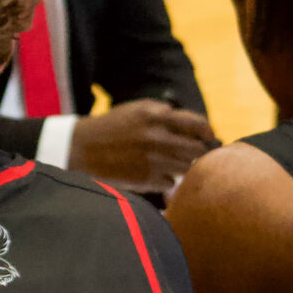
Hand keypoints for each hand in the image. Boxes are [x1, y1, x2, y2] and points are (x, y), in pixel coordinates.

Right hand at [67, 99, 219, 192]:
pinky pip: (171, 182)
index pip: (197, 124)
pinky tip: (155, 174)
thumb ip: (167, 115)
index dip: (207, 131)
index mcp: (156, 115)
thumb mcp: (139, 110)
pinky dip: (168, 180)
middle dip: (197, 150)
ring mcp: (154, 160)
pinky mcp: (147, 179)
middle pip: (197, 149)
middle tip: (193, 152)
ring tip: (171, 162)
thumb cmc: (115, 127)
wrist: (83, 148)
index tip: (209, 135)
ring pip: (187, 167)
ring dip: (183, 165)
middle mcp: (157, 137)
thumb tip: (197, 128)